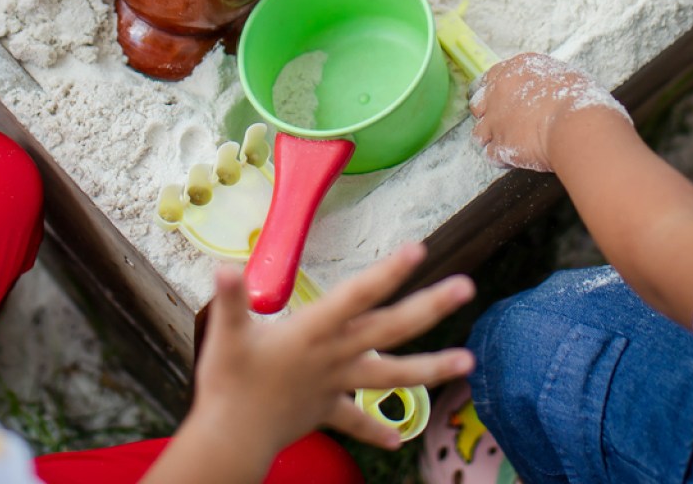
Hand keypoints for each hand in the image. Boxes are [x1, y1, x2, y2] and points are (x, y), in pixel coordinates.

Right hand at [192, 244, 474, 461]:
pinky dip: (375, 429)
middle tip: (467, 287)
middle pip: (391, 328)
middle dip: (430, 307)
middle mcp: (335, 354)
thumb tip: (224, 267)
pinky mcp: (326, 410)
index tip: (418, 250)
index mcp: (315, 329)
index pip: (358, 294)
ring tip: (469, 363)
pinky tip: (398, 440)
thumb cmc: (228, 383)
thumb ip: (230, 299)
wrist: (229, 442)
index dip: (388, 272)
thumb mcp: (226, 335)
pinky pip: (355, 421)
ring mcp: (336, 383)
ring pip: (391, 374)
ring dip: (431, 368)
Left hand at [469, 53, 630, 171]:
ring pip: (478, 132)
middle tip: (506, 124)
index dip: (494, 92)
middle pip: (477, 104)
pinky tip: (517, 159)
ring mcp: (495, 120)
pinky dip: (501, 159)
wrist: (577, 125)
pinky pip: (490, 155)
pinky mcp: (499, 145)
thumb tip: (547, 88)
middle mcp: (497, 92)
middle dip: (488, 115)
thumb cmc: (581, 98)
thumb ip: (544, 81)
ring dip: (492, 139)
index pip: (488, 78)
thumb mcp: (563, 75)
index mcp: (513, 70)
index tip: (503, 101)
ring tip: (511, 144)